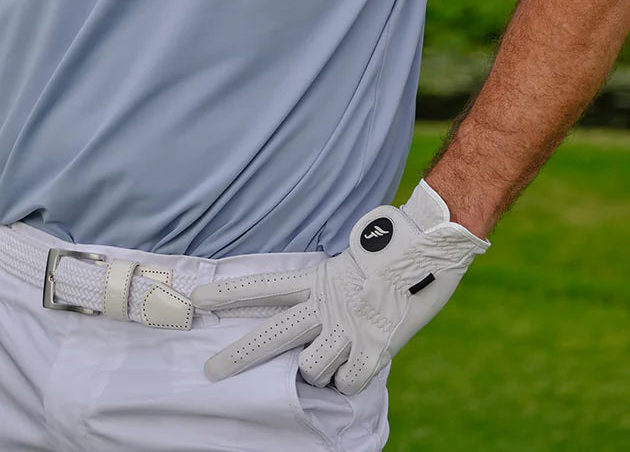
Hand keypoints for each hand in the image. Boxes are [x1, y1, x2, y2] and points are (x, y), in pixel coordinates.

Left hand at [190, 180, 487, 394]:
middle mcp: (326, 306)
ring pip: (310, 368)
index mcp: (318, 279)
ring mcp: (348, 330)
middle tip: (209, 371)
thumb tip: (308, 318)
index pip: (265, 285)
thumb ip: (325, 292)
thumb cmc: (392, 253)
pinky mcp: (373, 350)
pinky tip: (361, 358)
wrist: (431, 247)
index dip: (230, 292)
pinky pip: (346, 383)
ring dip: (319, 368)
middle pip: (272, 334)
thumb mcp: (348, 264)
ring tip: (337, 349)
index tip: (198, 297)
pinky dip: (351, 377)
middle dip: (238, 355)